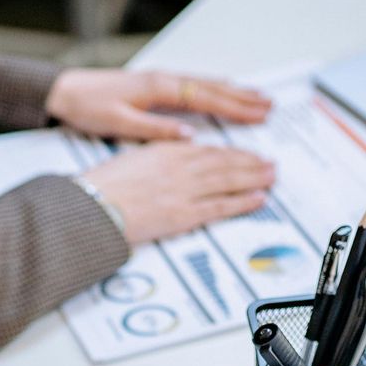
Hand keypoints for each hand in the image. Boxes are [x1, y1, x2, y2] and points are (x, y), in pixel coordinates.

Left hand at [47, 68, 272, 141]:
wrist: (67, 91)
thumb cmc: (90, 107)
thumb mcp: (120, 123)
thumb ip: (155, 130)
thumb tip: (188, 136)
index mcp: (160, 89)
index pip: (206, 98)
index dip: (235, 108)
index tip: (258, 115)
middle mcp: (165, 80)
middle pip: (213, 88)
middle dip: (243, 98)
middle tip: (270, 107)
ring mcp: (162, 81)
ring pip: (206, 85)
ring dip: (233, 92)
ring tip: (258, 98)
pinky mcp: (156, 86)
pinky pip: (194, 87)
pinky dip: (215, 90)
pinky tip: (224, 94)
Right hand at [85, 143, 275, 244]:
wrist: (93, 206)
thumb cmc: (104, 187)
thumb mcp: (133, 159)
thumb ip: (158, 156)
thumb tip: (176, 155)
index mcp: (166, 151)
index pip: (207, 151)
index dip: (231, 153)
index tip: (246, 154)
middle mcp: (180, 167)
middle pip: (224, 163)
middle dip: (250, 163)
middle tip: (270, 163)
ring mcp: (184, 190)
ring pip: (228, 180)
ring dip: (254, 178)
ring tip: (272, 177)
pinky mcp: (184, 214)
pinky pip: (220, 206)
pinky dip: (242, 201)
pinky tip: (258, 198)